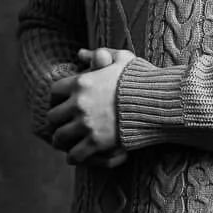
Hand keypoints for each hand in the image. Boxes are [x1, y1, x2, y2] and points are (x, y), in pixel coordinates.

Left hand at [48, 47, 132, 167]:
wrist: (159, 102)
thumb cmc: (143, 79)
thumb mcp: (122, 58)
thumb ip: (100, 54)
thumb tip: (80, 54)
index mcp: (82, 83)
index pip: (55, 91)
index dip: (56, 99)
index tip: (61, 104)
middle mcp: (79, 104)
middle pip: (53, 116)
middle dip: (56, 122)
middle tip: (61, 126)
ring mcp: (86, 124)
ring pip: (60, 137)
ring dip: (61, 141)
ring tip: (65, 144)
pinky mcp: (96, 142)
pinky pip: (75, 154)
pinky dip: (74, 157)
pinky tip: (76, 157)